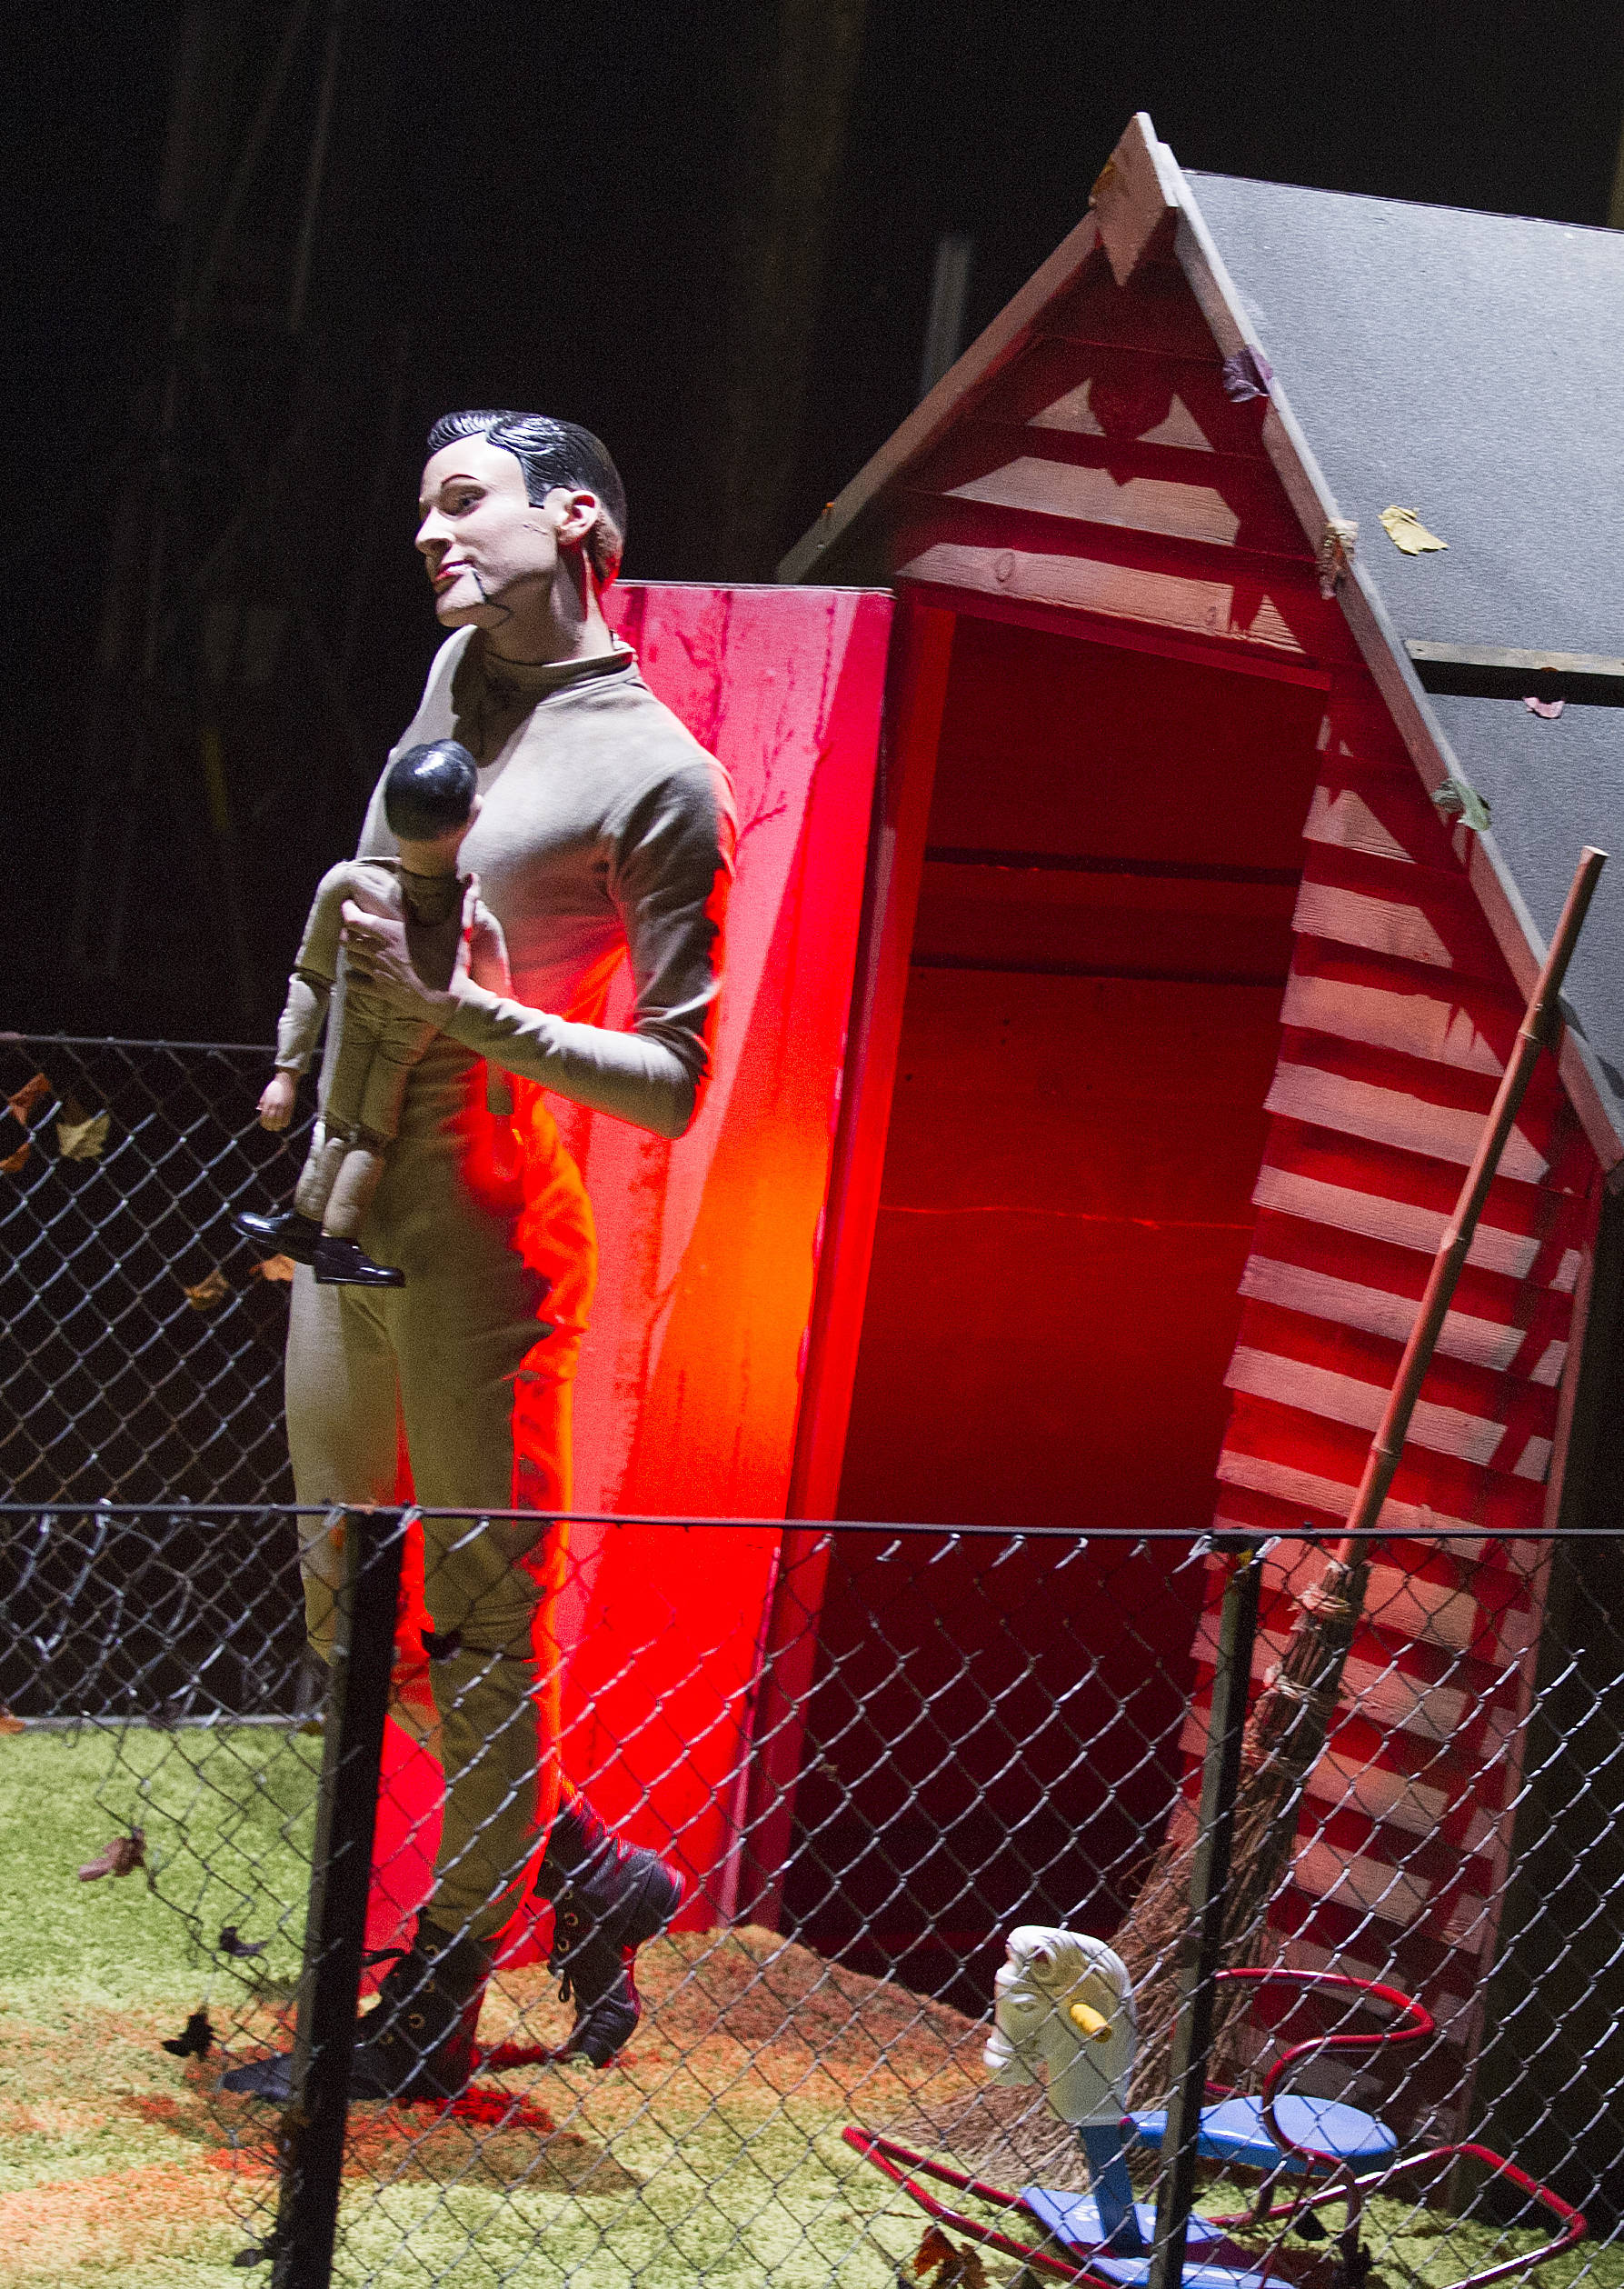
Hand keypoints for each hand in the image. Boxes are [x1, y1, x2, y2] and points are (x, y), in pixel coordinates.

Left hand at [258, 1070, 298, 1129]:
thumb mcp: (266, 1093)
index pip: (264, 1116)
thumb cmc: (274, 1087)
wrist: (285, 1080)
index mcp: (268, 1102)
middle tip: (271, 1128)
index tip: (265, 1125)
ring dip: (278, 1126)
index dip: (264, 1123)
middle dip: (270, 1126)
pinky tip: (283, 1124)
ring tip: (277, 1127)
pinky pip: (287, 1118)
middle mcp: (275, 1105)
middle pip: (271, 1120)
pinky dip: (285, 1123)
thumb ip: (262, 1102)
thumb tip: (259, 1109)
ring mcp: (283, 1105)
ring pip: (280, 1120)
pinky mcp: (290, 1106)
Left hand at [340, 900, 454, 1017]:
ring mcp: (378, 973)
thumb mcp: (457, 930)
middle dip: (348, 929)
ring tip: (357, 945)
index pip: (355, 919)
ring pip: (350, 957)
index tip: (349, 904)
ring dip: (351, 950)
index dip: (347, 910)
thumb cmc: (451, 964)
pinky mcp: (381, 991)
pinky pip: (354, 983)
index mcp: (392, 934)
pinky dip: (351, 976)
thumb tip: (473, 877)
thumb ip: (463, 901)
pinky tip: (356, 973)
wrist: (449, 1001)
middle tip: (355, 924)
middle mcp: (379, 952)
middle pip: (347, 938)